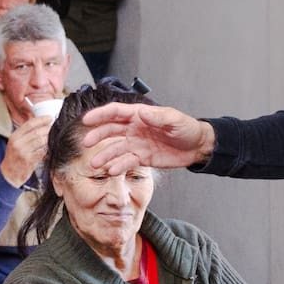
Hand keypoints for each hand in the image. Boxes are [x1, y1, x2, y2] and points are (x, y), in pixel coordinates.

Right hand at [0, 115, 52, 186]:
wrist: (8, 174)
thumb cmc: (14, 157)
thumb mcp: (15, 142)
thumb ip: (25, 134)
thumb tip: (40, 123)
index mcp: (14, 136)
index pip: (29, 124)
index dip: (41, 120)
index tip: (49, 118)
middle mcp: (18, 143)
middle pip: (37, 132)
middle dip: (48, 129)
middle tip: (54, 127)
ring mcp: (24, 152)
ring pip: (41, 141)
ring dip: (49, 138)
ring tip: (53, 137)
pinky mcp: (29, 161)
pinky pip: (42, 152)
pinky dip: (48, 149)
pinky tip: (50, 148)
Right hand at [80, 103, 215, 174]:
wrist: (196, 147)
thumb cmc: (186, 128)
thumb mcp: (174, 120)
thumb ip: (157, 117)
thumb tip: (142, 113)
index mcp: (140, 115)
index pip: (116, 112)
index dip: (100, 114)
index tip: (87, 120)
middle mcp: (134, 128)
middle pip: (110, 130)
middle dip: (97, 136)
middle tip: (86, 143)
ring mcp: (136, 143)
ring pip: (115, 149)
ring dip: (104, 155)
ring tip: (95, 164)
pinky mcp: (141, 158)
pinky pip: (126, 162)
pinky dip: (118, 166)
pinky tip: (112, 171)